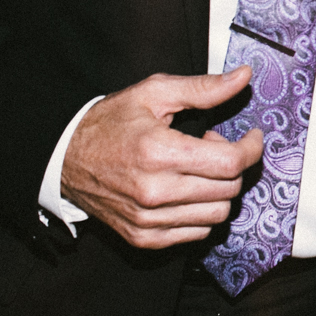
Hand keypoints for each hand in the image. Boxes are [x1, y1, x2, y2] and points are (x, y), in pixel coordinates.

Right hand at [61, 67, 263, 248]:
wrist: (63, 159)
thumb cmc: (109, 123)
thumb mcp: (154, 94)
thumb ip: (203, 88)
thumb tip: (243, 77)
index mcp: (158, 152)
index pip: (230, 163)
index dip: (251, 149)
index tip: (252, 137)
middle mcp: (154, 192)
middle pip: (228, 189)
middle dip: (234, 165)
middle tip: (213, 146)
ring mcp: (148, 220)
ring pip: (217, 214)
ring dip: (220, 190)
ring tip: (198, 169)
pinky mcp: (143, 238)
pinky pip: (197, 232)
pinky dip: (202, 212)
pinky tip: (187, 190)